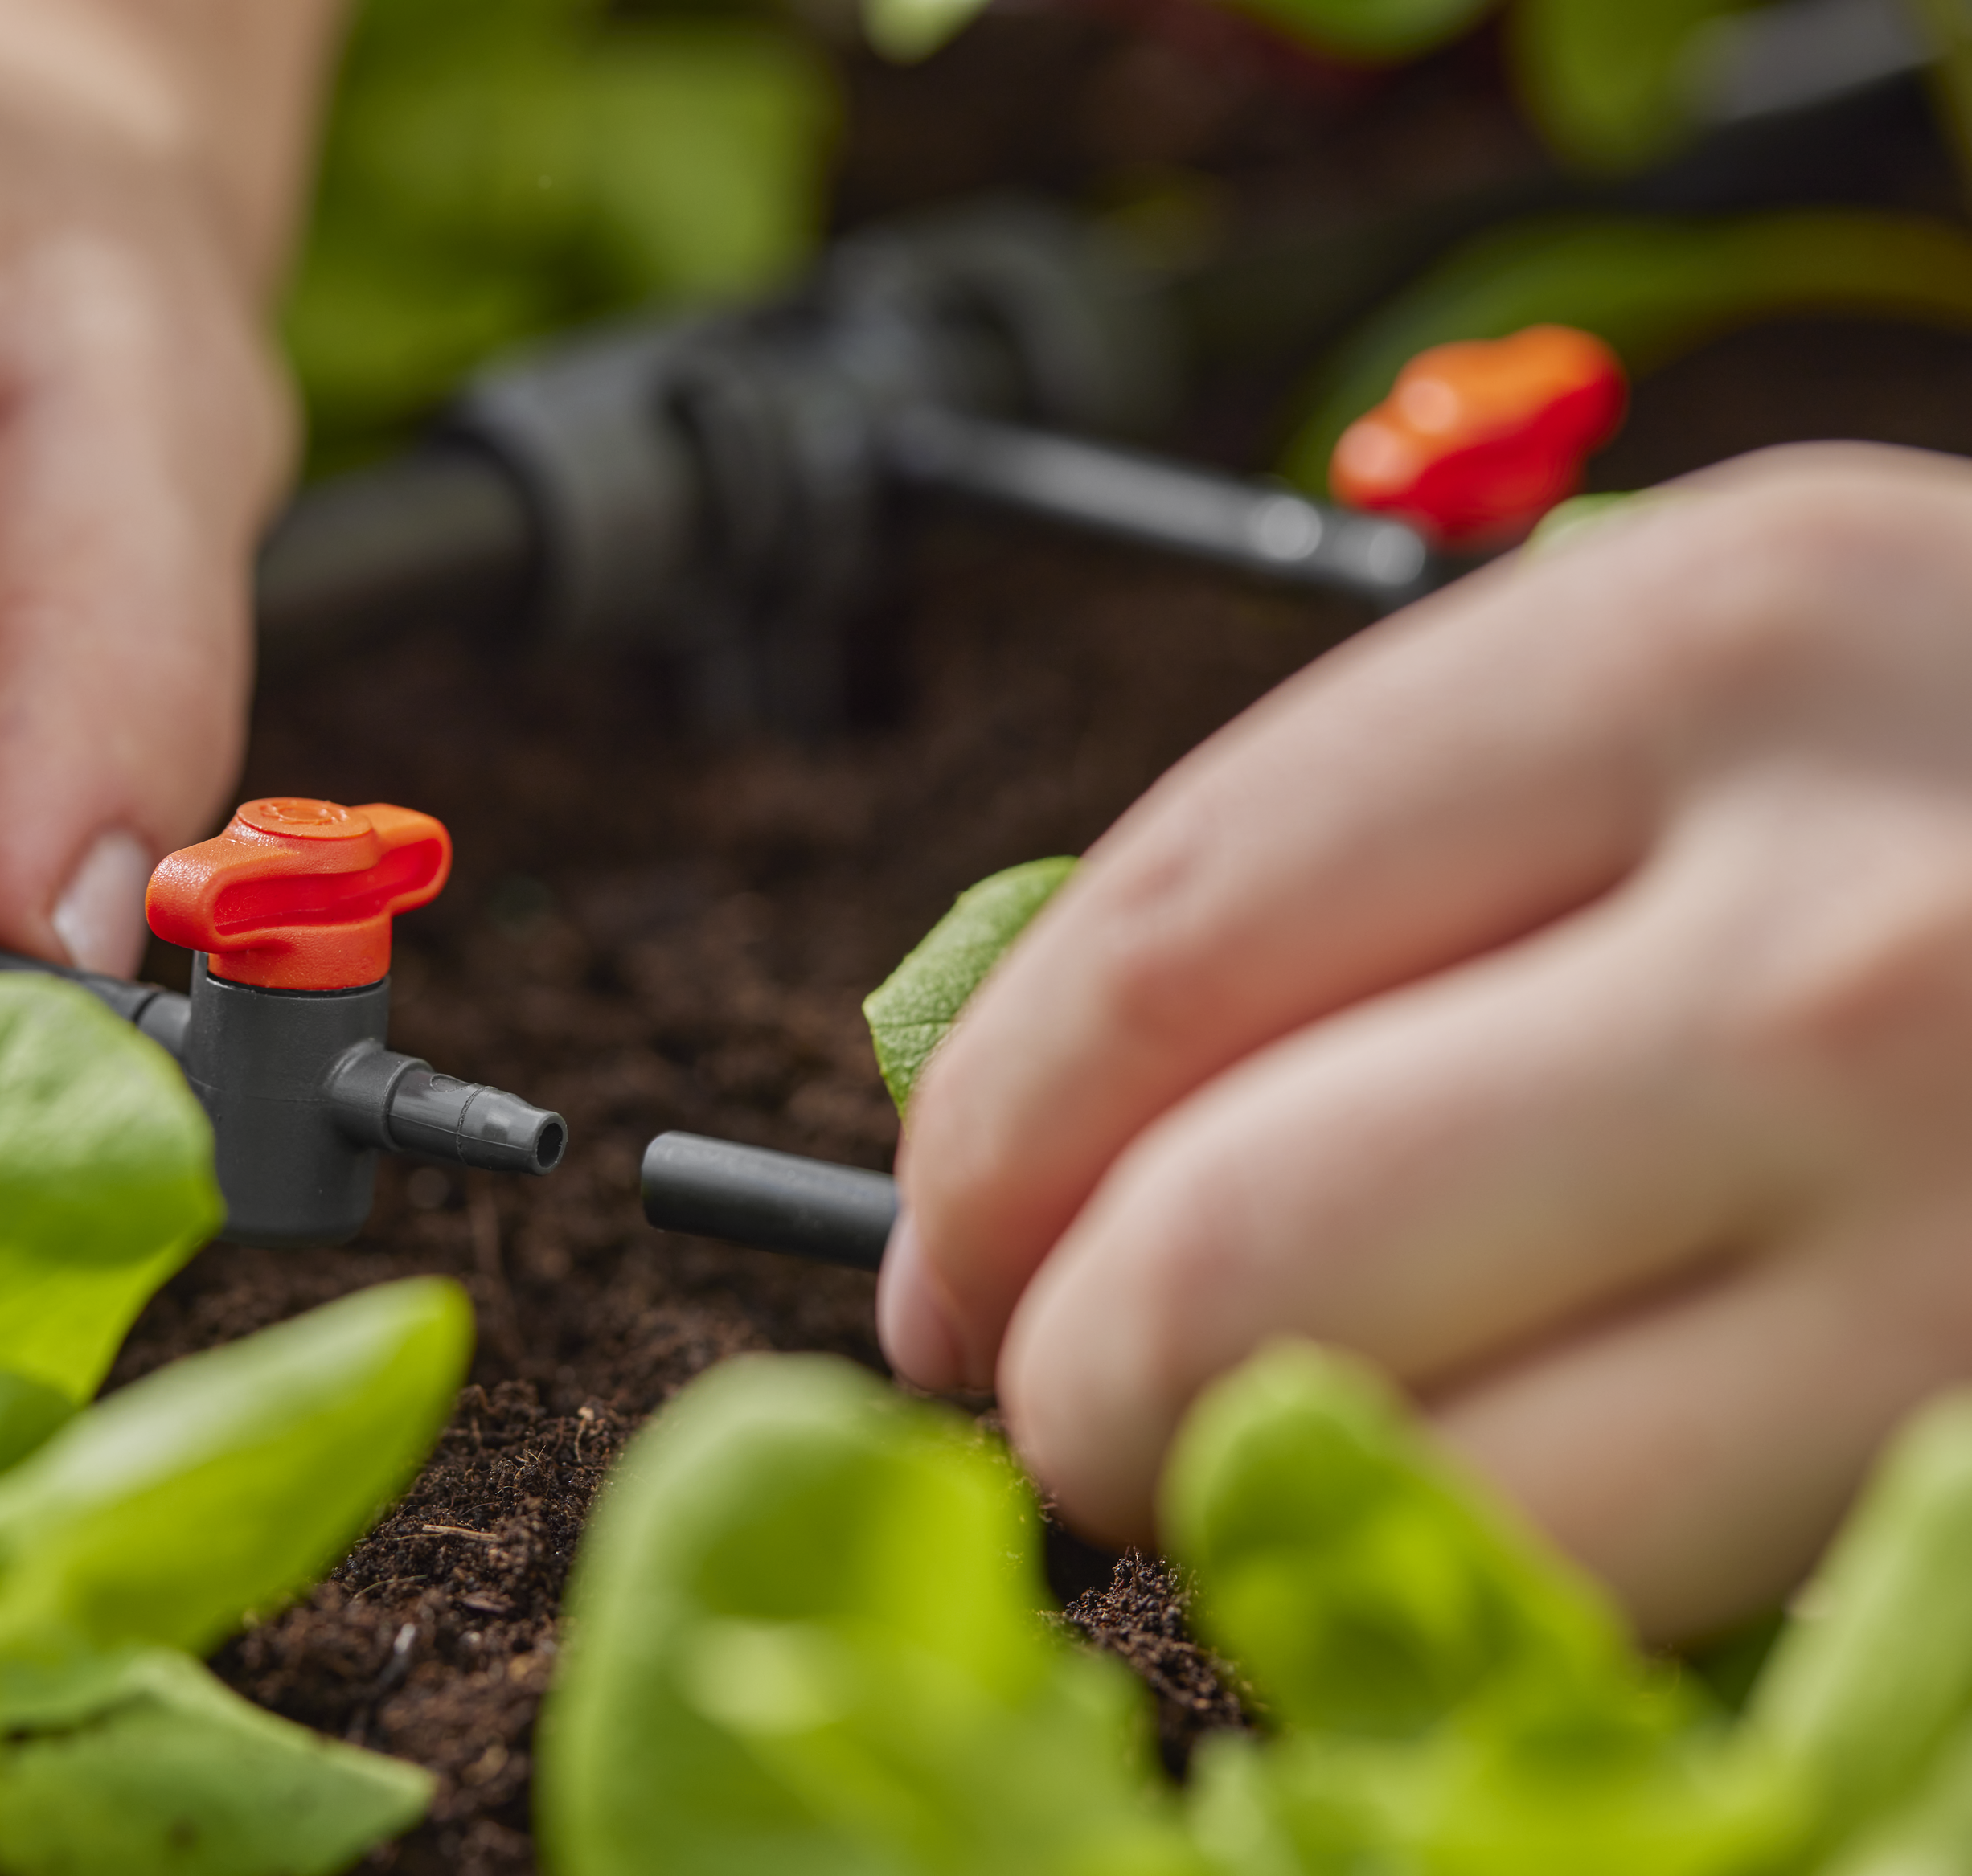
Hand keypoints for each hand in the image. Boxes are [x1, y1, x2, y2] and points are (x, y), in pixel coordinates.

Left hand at [887, 443, 1971, 1640]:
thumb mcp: (1701, 697)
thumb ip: (1382, 864)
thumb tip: (1021, 1120)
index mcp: (1702, 653)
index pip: (1166, 949)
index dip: (984, 1147)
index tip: (935, 1247)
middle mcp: (1842, 936)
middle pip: (1237, 1245)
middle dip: (1066, 1368)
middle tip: (1046, 1389)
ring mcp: (1971, 1220)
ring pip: (1415, 1478)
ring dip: (1241, 1504)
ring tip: (1242, 1453)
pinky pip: (1631, 1593)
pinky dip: (1469, 1580)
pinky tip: (1486, 1491)